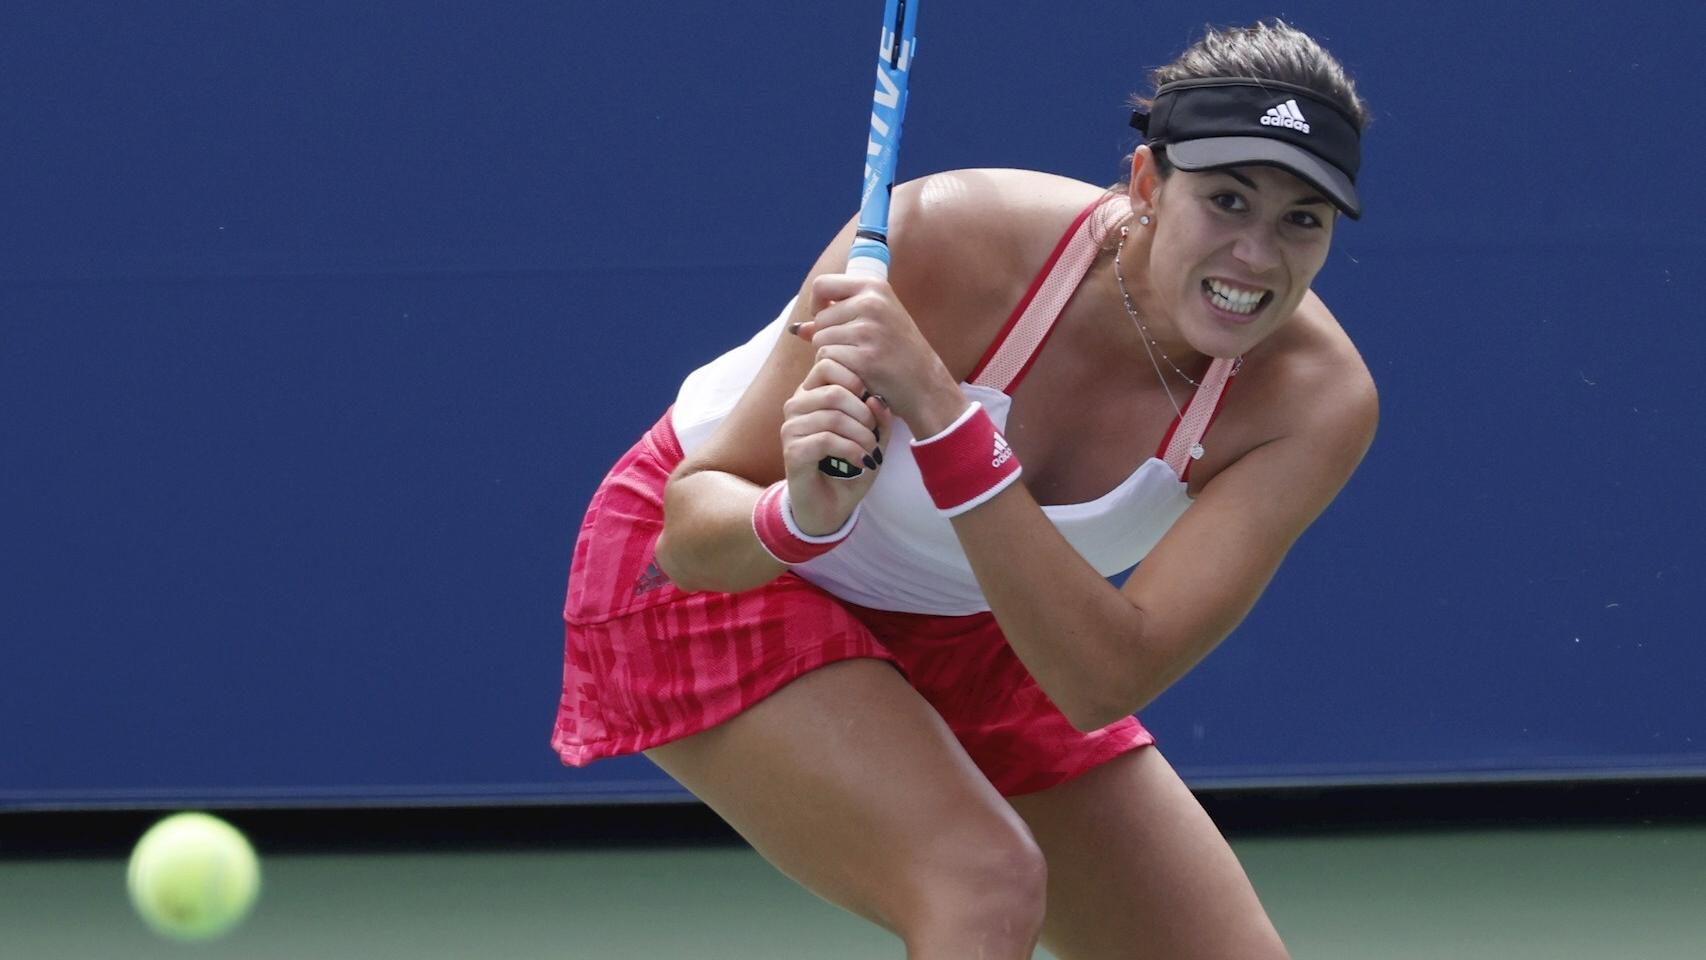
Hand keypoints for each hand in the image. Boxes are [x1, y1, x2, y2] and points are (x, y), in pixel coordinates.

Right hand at [779, 357, 892, 534]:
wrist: (830, 507)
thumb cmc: (849, 466)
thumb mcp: (872, 437)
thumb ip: (878, 416)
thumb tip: (876, 399)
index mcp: (813, 393)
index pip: (827, 363)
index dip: (856, 379)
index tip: (872, 406)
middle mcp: (796, 405)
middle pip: (834, 390)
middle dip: (864, 414)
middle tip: (875, 435)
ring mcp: (791, 428)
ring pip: (832, 416)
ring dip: (861, 435)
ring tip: (871, 451)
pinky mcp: (792, 451)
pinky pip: (826, 439)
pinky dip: (851, 450)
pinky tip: (862, 462)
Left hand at [792, 273, 963, 433]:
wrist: (924, 382)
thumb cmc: (896, 350)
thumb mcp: (874, 322)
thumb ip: (837, 318)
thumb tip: (798, 329)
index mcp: (874, 287)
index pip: (822, 285)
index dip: (817, 303)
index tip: (826, 318)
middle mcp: (872, 304)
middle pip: (820, 318)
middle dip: (827, 337)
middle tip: (852, 350)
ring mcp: (868, 331)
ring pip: (820, 340)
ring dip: (831, 355)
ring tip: (856, 361)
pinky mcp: (864, 358)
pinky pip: (827, 359)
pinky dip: (836, 370)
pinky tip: (855, 373)